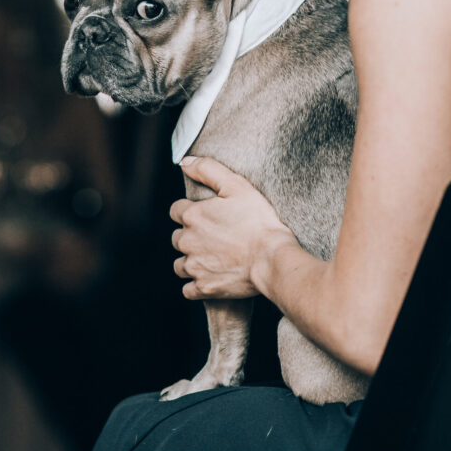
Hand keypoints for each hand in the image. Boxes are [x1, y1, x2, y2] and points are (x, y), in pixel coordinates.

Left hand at [169, 156, 296, 300]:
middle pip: (177, 238)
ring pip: (180, 264)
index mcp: (192, 216)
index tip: (207, 218)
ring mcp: (194, 266)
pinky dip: (196, 285)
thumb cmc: (259, 222)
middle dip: (190, 238)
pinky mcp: (203, 287)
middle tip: (214, 240)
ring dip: (191, 262)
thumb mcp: (237, 186)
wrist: (274, 259)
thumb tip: (184, 161)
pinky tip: (211, 279)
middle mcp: (187, 241)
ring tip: (213, 260)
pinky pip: (188, 289)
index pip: (176, 211)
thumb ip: (207, 170)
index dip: (190, 213)